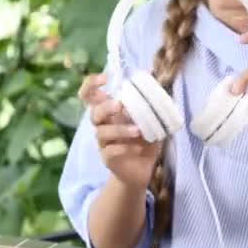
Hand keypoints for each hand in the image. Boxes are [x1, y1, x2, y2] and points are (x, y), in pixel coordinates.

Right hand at [78, 74, 160, 189]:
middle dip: (105, 107)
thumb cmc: (144, 140)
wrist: (142, 169)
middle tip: (119, 105)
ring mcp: (103, 143)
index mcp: (109, 111)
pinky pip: (110, 151)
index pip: (90, 94)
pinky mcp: (107, 158)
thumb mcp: (151, 119)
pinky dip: (125, 149)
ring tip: (138, 131)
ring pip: (101, 133)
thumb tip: (158, 79)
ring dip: (119, 130)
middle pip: (93, 112)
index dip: (91, 84)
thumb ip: (150, 102)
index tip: (105, 78)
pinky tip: (138, 149)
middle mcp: (102, 125)